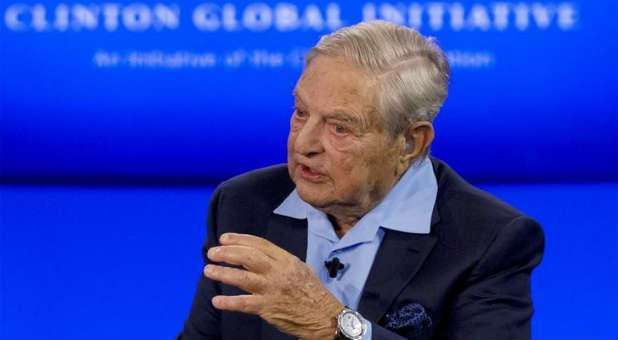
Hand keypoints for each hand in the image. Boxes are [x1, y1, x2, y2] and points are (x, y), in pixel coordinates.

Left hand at [204, 232, 343, 339]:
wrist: (323, 315)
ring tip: (208, 270)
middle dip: (227, 252)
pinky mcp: (268, 308)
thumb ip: (279, 261)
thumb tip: (256, 255)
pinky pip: (244, 304)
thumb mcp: (299, 269)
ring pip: (243, 277)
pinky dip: (229, 302)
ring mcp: (272, 289)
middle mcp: (278, 272)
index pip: (259, 244)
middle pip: (248, 256)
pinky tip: (217, 301)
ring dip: (223, 273)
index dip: (240, 239)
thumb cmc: (311, 292)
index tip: (224, 239)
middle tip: (212, 252)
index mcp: (286, 260)